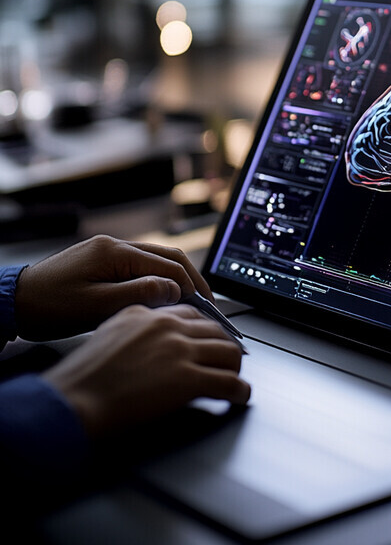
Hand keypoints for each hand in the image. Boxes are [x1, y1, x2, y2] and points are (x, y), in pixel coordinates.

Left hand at [15, 235, 214, 340]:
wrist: (13, 303)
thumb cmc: (48, 308)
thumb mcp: (95, 307)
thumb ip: (138, 295)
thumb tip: (174, 289)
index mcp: (114, 252)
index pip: (168, 265)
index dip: (192, 286)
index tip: (205, 308)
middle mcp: (115, 245)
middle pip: (169, 256)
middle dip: (193, 278)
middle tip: (208, 304)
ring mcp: (110, 251)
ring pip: (158, 259)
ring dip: (179, 278)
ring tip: (193, 301)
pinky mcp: (104, 260)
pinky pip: (143, 265)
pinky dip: (161, 278)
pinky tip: (166, 296)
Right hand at [43, 304, 250, 437]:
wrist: (72, 402)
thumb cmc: (81, 379)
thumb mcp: (108, 335)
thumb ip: (136, 330)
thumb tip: (152, 340)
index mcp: (147, 314)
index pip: (191, 313)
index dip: (205, 327)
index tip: (210, 338)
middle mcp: (167, 327)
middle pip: (214, 329)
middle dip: (224, 345)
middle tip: (227, 360)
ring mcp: (179, 351)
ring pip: (227, 351)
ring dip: (235, 366)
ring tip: (234, 378)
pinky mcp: (187, 380)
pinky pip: (227, 382)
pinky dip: (239, 391)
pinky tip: (239, 397)